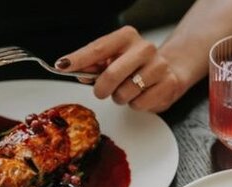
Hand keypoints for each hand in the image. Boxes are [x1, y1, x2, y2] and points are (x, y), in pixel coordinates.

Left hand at [55, 26, 183, 112]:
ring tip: (127, 91)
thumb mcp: (114, 61)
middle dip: (101, 88)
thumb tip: (75, 70)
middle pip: (111, 74)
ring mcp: (158, 66)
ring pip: (124, 93)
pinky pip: (139, 104)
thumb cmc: (136, 67)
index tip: (62, 66)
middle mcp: (144, 48)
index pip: (98, 48)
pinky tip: (141, 96)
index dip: (78, 59)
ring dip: (120, 98)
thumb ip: (94, 66)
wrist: (170, 72)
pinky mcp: (167, 84)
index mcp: (127, 37)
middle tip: (101, 91)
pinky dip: (135, 105)